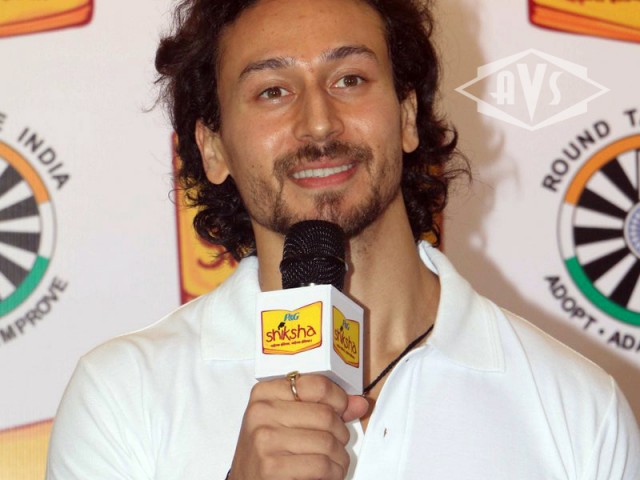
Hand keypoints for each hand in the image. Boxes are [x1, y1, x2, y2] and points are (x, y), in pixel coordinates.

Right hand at [228, 374, 368, 479]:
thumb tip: (359, 403)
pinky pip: (322, 465)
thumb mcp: (288, 421)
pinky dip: (333, 473)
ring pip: (328, 442)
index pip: (316, 385)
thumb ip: (324, 407)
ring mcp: (265, 440)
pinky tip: (327, 474)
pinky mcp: (272, 467)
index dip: (338, 398)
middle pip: (326, 415)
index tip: (342, 409)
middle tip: (337, 443)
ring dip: (340, 457)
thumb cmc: (269, 450)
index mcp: (265, 393)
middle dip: (341, 433)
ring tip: (333, 462)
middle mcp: (262, 413)